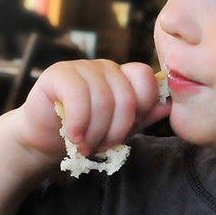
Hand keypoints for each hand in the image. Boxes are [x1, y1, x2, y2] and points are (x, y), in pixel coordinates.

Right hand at [12, 60, 170, 163]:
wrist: (46, 140)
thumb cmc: (87, 133)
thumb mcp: (121, 129)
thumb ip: (145, 116)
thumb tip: (169, 104)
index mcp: (124, 77)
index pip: (146, 79)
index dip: (141, 109)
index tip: (127, 132)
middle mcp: (106, 68)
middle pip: (126, 96)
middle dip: (116, 131)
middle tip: (101, 147)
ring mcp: (82, 67)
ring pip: (103, 100)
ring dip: (95, 132)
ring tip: (85, 146)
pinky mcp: (59, 73)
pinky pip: (78, 95)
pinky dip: (78, 122)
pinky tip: (73, 136)